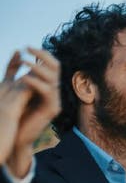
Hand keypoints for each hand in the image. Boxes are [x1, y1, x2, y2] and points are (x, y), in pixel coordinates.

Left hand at [0, 48, 60, 175]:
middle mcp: (53, 91)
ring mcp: (54, 100)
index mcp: (46, 85)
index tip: (27, 46)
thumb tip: (18, 53)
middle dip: (42, 56)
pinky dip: (36, 83)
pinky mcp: (52, 110)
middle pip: (56, 67)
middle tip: (28, 48)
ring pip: (52, 78)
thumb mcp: (13, 87)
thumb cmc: (13, 112)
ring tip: (24, 61)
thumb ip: (16, 72)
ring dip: (38, 68)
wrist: (14, 136)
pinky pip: (47, 92)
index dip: (41, 54)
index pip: (50, 64)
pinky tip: (24, 78)